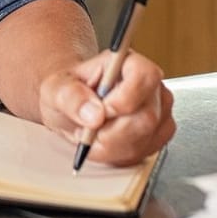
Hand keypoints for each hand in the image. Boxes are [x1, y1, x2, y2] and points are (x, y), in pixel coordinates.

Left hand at [37, 49, 174, 167]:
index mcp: (128, 62)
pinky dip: (120, 155)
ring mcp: (159, 109)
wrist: (73, 105)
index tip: (100, 112)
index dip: (123, 100)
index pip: (144, 76)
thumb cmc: (68, 91)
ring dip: (113, 146)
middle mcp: (150, 84)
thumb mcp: (56, 89)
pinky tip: (106, 142)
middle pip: (147, 116)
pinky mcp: (160, 132)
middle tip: (88, 130)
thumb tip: (94, 114)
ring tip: (94, 134)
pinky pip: (145, 152)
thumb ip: (72, 97)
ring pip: (146, 138)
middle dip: (112, 133)